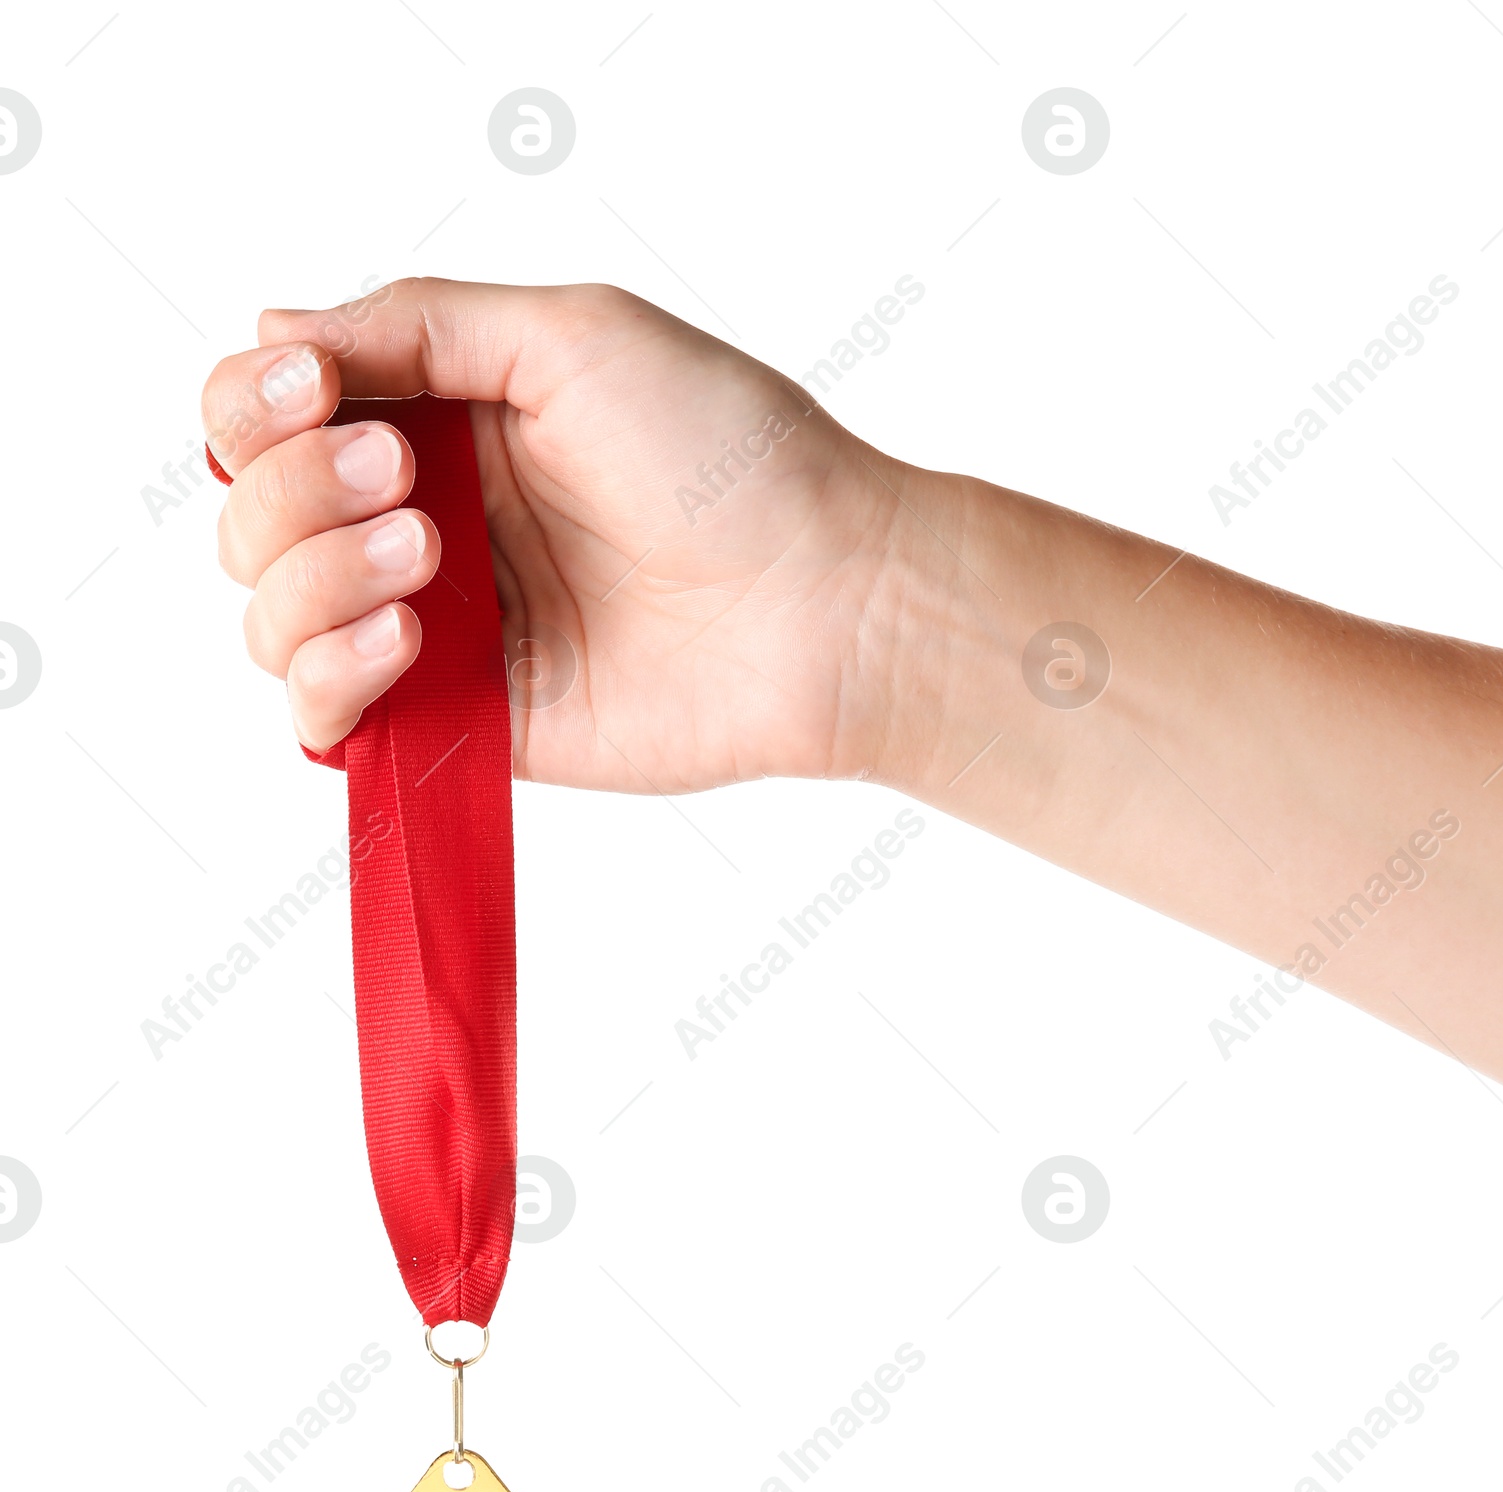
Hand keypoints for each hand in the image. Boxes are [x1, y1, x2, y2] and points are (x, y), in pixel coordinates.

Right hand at [201, 276, 904, 783]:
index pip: (266, 411)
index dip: (253, 405)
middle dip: (298, 492)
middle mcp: (419, 519)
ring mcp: (433, 630)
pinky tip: (411, 639)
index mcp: (437, 415)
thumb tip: (274, 329)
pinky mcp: (459, 725)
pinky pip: (326, 721)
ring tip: (429, 566)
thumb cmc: (726, 456)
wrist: (820, 603)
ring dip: (316, 578)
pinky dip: (334, 677)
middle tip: (406, 487)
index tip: (316, 393)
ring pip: (270, 619)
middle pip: (251, 516)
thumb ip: (415, 324)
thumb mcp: (568, 334)